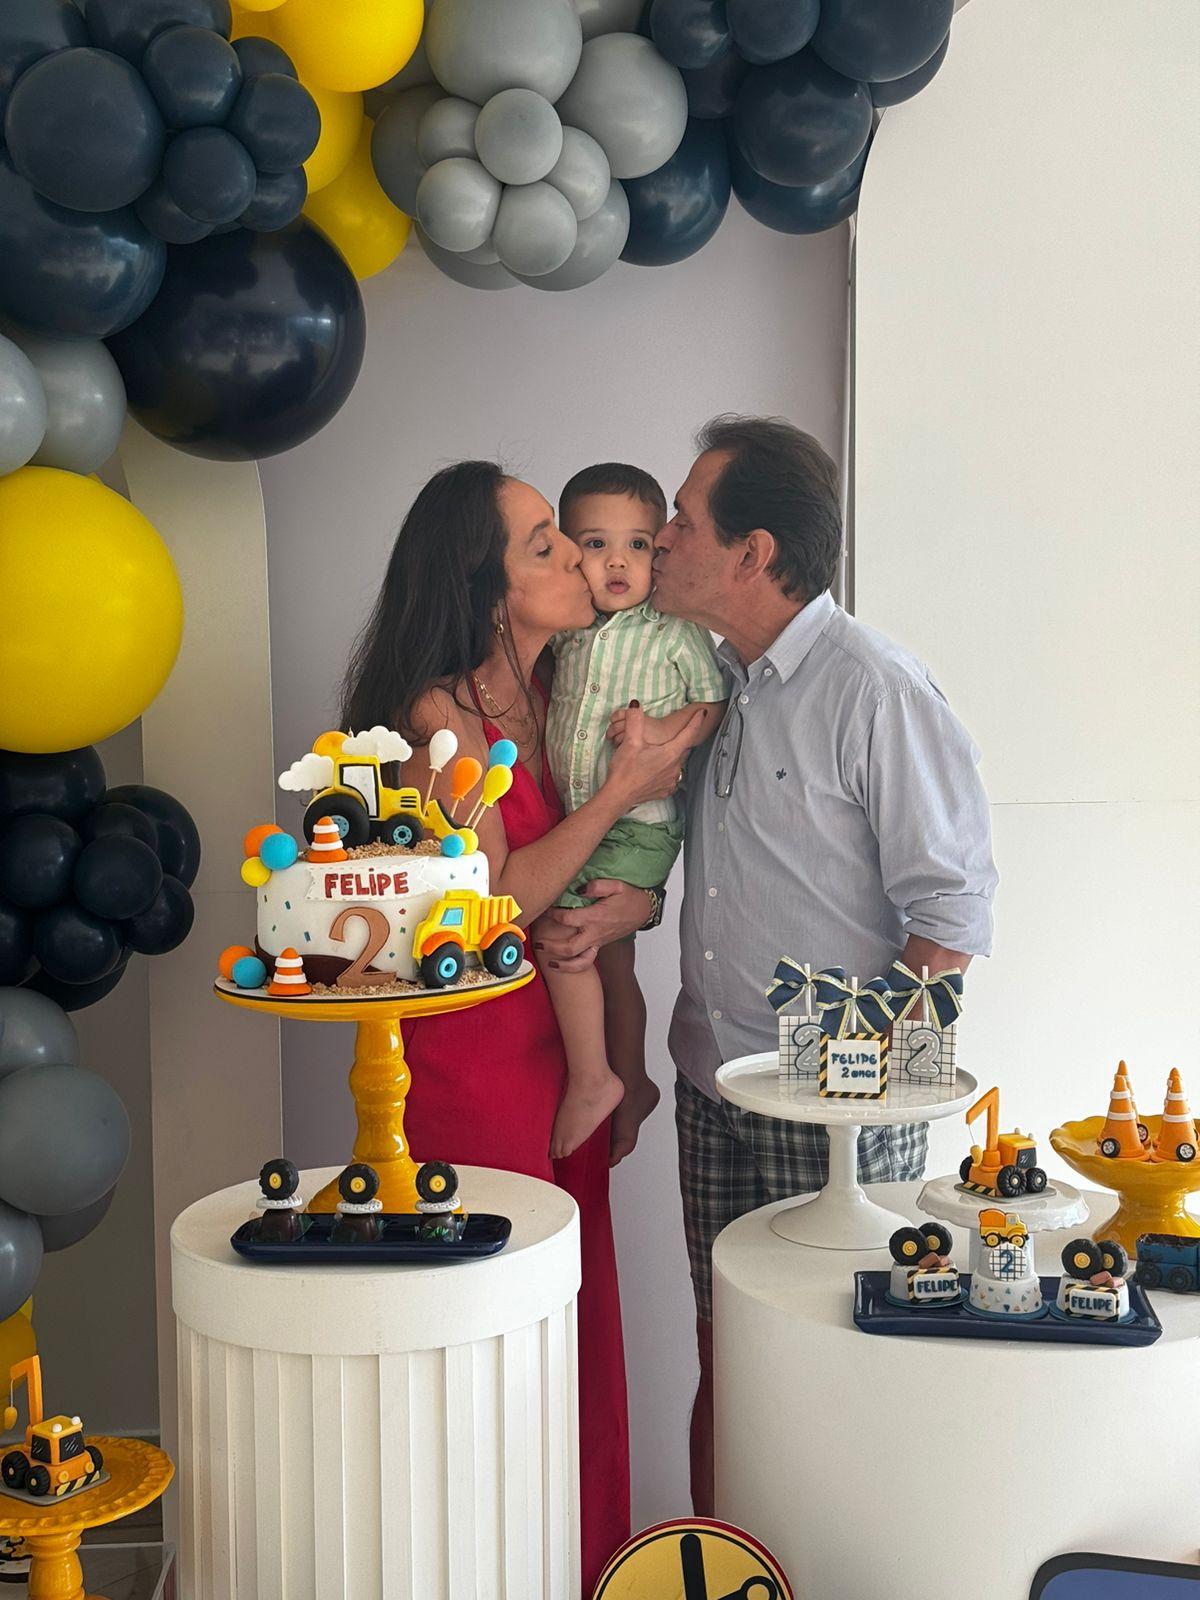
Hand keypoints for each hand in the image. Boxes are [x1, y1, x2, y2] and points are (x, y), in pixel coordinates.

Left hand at [533, 881, 650, 969]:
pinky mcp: (599, 945)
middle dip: (551, 946)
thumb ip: (596, 886)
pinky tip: (561, 965)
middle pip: (569, 947)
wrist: (644, 910)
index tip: (544, 908)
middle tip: (536, 941)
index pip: (567, 918)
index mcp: (595, 917)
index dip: (552, 914)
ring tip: (547, 962)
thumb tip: (578, 890)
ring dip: (562, 964)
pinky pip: (587, 962)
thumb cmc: (629, 897)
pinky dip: (573, 967)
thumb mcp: (616, 885)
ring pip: (578, 960)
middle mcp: (595, 933)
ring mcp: (597, 942)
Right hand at [605, 702, 703, 806]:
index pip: (689, 734)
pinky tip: (662, 768)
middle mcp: (675, 768)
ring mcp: (671, 781)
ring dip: (675, 755)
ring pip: (678, 763)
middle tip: (681, 730)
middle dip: (683, 738)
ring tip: (667, 749)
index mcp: (670, 754)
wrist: (618, 795)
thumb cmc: (625, 770)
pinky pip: (672, 777)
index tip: (703, 713)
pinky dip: (670, 770)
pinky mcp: (665, 790)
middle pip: (684, 748)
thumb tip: (635, 705)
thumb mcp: (630, 742)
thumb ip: (635, 721)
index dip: (696, 721)